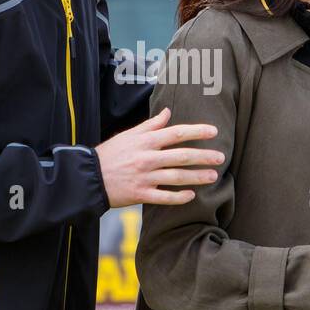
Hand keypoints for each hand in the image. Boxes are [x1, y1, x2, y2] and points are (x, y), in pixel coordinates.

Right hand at [94, 105, 224, 207]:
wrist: (88, 177)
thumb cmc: (110, 154)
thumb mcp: (128, 135)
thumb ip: (150, 124)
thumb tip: (168, 111)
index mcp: (145, 141)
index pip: (175, 133)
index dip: (196, 131)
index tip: (214, 131)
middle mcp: (147, 158)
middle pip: (181, 156)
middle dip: (203, 156)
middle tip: (221, 157)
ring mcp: (144, 177)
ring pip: (176, 177)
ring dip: (196, 177)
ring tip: (213, 176)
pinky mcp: (139, 194)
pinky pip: (163, 197)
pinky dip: (178, 197)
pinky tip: (191, 195)